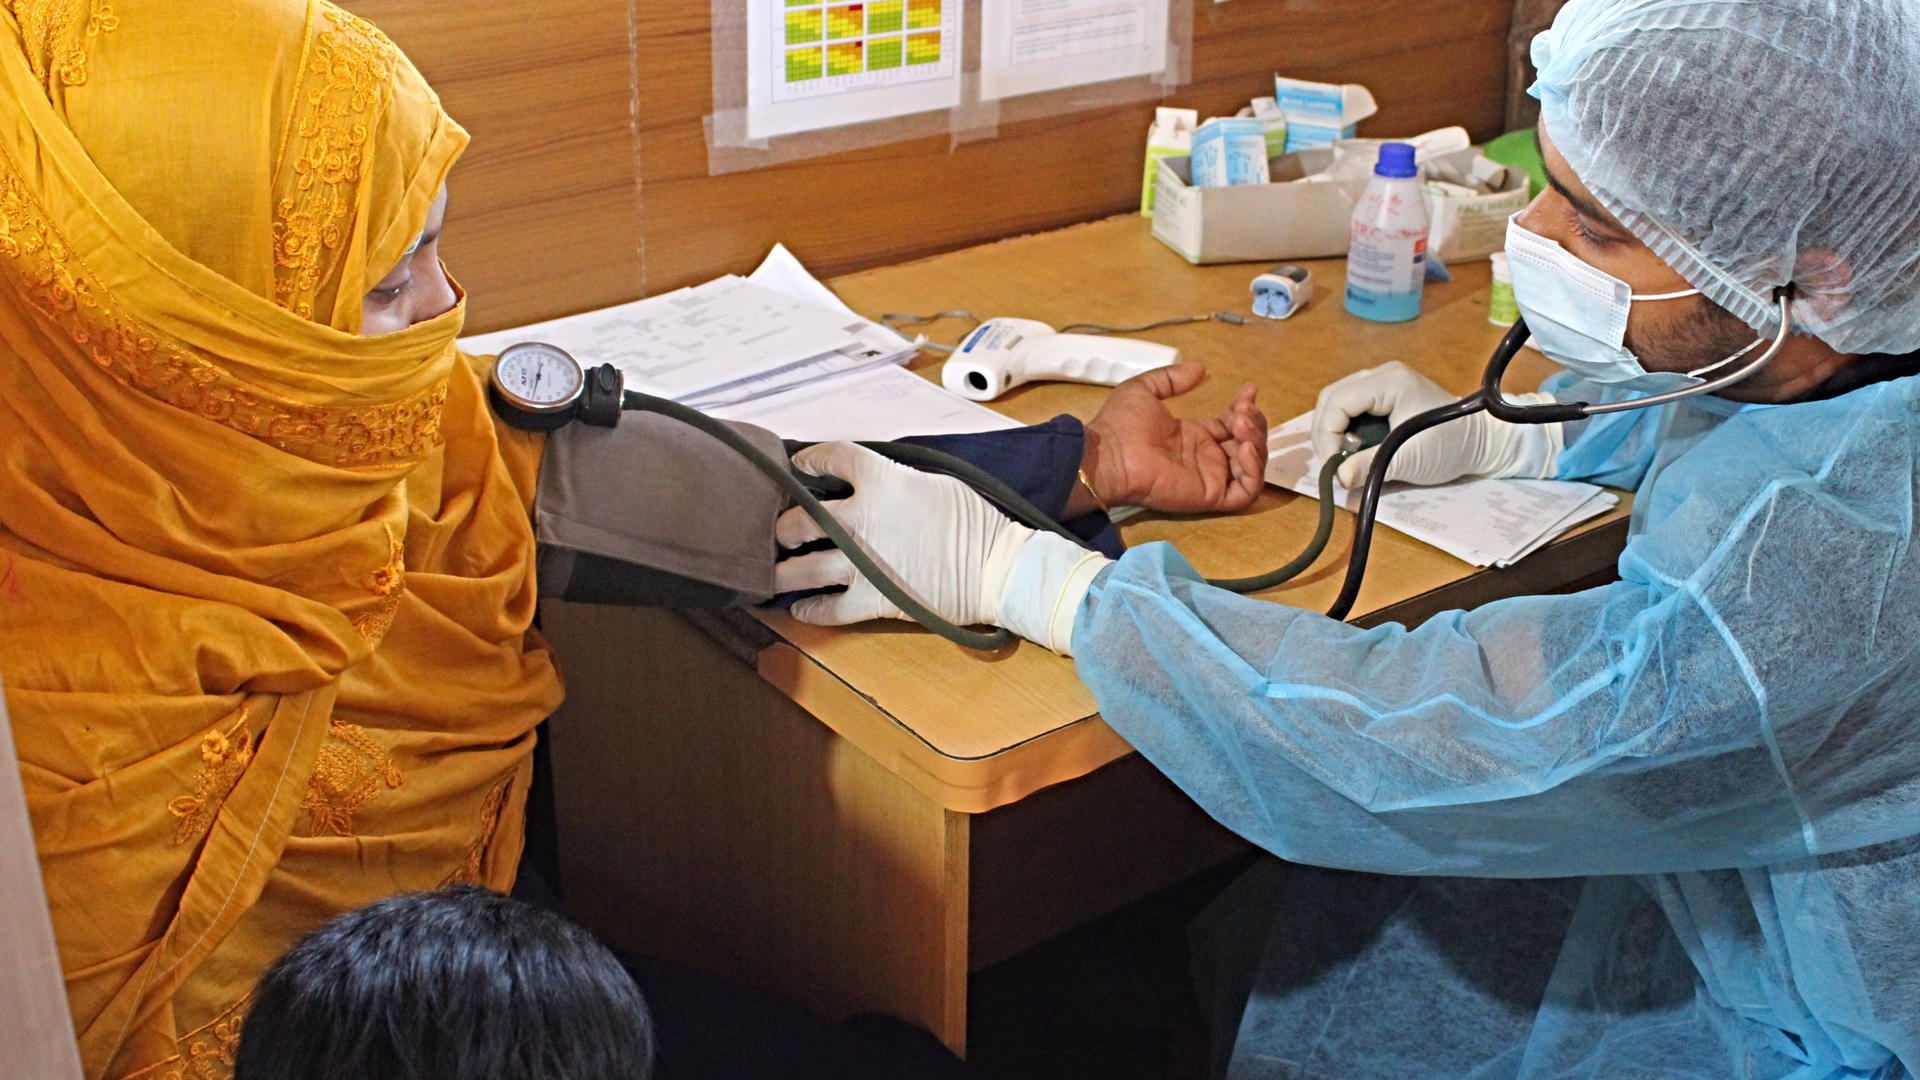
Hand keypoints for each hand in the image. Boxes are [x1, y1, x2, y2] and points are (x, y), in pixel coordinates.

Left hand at [774, 442, 1026, 626]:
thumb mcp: (932, 482)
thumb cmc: (974, 521)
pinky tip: (802, 609)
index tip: (801, 466)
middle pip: (801, 519)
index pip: (830, 458)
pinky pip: (826, 610)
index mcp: (879, 480)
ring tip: (780, 570)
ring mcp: (860, 563)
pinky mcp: (871, 600)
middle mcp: (859, 519)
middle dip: (787, 525)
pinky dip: (810, 611)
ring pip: (801, 569)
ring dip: (785, 570)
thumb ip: (893, 480)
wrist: (997, 568)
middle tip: (787, 530)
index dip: (810, 460)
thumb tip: (873, 485)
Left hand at [1080, 361, 1266, 514]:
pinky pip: (1245, 491)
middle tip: (1242, 409)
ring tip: (1242, 424)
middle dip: (1254, 422)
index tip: (1249, 388)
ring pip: (1251, 466)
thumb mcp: (1144, 389)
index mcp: (1193, 435)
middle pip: (1247, 443)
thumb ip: (1172, 378)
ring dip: (1258, 442)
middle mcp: (1205, 457)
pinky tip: (1244, 448)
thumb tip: (1199, 368)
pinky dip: (1253, 471)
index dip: (1245, 407)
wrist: (1109, 455)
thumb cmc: (1121, 425)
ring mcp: (1209, 477)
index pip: (1231, 424)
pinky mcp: (1210, 495)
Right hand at [1310, 361, 1560, 487]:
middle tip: (1332, 463)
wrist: (1483, 441)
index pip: (1337, 401)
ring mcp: (1384, 380)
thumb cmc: (1451, 447)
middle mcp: (1383, 373)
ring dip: (1333, 430)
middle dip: (1326, 432)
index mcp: (1390, 382)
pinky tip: (1355, 448)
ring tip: (1344, 457)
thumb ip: (1370, 467)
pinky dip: (1345, 427)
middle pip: (1332, 396)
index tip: (1332, 466)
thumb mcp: (1409, 460)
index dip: (1327, 435)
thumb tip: (1338, 478)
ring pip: (1338, 400)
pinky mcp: (1386, 392)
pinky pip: (1351, 405)